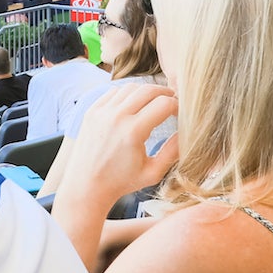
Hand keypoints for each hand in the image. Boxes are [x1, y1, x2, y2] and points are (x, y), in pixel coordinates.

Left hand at [58, 83, 179, 210]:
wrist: (86, 185)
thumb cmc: (121, 182)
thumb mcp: (153, 172)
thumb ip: (173, 152)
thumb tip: (187, 133)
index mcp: (133, 131)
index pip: (164, 104)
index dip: (178, 106)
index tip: (180, 115)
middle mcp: (116, 117)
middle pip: (149, 89)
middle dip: (165, 94)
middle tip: (172, 103)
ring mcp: (101, 111)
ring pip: (131, 87)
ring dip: (146, 92)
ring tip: (154, 103)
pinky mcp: (91, 111)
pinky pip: (114, 92)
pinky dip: (127, 94)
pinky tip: (133, 105)